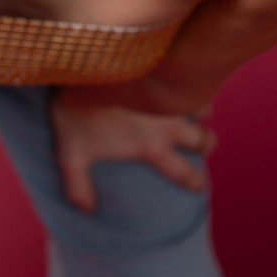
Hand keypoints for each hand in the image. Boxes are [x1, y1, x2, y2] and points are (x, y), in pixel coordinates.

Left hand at [49, 86, 217, 212]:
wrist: (88, 66)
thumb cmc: (78, 111)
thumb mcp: (71, 154)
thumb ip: (78, 186)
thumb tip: (88, 210)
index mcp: (151, 147)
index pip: (182, 173)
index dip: (195, 183)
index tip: (200, 189)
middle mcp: (169, 124)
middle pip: (202, 140)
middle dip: (205, 145)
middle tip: (203, 145)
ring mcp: (172, 96)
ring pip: (203, 109)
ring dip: (202, 114)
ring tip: (199, 112)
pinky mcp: (169, 70)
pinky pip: (192, 78)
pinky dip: (193, 82)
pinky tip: (187, 78)